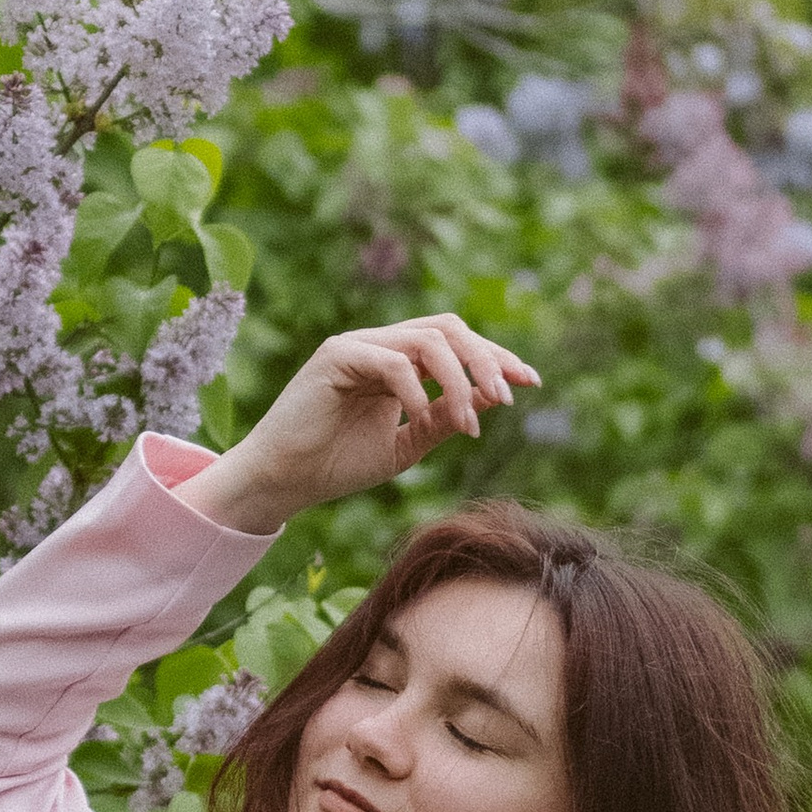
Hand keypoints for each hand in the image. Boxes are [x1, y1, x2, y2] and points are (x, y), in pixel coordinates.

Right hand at [181, 318, 537, 539]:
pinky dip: (415, 388)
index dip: (496, 358)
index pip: (456, 343)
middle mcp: (379, 345)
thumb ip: (444, 419)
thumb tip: (494, 399)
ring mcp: (356, 346)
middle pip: (449, 329)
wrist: (281, 482)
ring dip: (459, 378)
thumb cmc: (334, 466)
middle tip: (507, 396)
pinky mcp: (335, 356)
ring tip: (469, 419)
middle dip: (486, 358)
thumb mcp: (405, 446)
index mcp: (396, 362)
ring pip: (427, 339)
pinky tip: (422, 416)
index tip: (531, 383)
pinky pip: (390, 360)